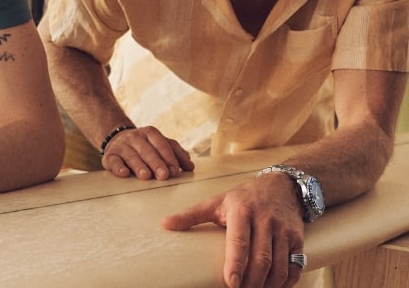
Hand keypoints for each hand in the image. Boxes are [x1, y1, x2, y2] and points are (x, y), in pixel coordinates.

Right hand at [101, 126, 193, 179]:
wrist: (117, 140)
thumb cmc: (144, 146)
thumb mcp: (160, 145)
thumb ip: (176, 153)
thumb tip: (190, 166)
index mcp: (150, 133)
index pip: (161, 144)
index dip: (169, 157)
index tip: (176, 171)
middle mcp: (135, 137)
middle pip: (147, 150)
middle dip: (156, 163)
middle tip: (164, 176)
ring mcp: (121, 146)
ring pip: (131, 155)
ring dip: (139, 166)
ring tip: (146, 176)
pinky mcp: (109, 155)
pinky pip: (114, 161)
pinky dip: (118, 167)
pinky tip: (124, 174)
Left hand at [162, 175, 304, 287]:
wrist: (283, 186)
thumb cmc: (244, 197)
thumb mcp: (216, 201)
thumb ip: (191, 214)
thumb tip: (164, 224)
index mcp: (242, 210)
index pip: (240, 241)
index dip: (235, 263)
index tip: (230, 282)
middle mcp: (265, 220)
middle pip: (261, 258)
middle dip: (251, 281)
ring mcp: (284, 230)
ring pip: (279, 266)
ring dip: (267, 285)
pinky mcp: (298, 239)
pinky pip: (294, 266)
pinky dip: (286, 282)